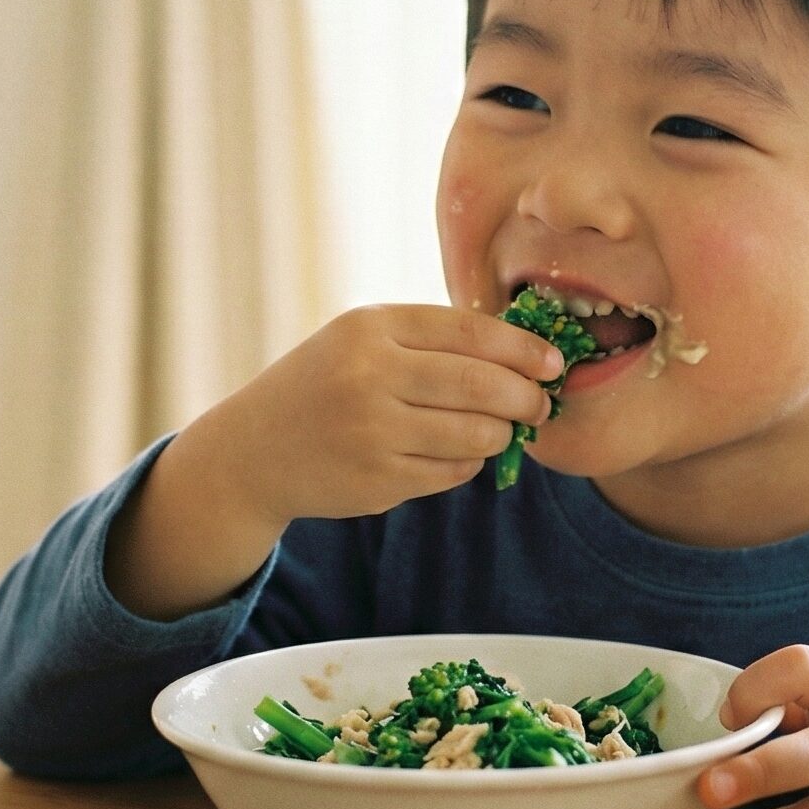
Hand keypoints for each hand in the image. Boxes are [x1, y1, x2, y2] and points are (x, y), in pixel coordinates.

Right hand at [224, 303, 564, 522]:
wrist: (254, 450)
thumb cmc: (325, 383)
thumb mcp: (362, 339)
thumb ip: (431, 339)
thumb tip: (525, 353)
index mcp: (370, 328)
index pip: (471, 332)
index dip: (523, 348)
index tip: (553, 362)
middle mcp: (369, 375)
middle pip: (482, 385)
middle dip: (526, 397)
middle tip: (541, 404)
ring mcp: (372, 431)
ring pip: (475, 435)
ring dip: (501, 434)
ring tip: (501, 429)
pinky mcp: (378, 481)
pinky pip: (453, 473)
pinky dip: (468, 464)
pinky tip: (456, 454)